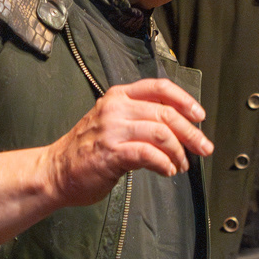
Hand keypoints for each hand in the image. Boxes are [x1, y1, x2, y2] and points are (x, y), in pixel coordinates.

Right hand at [42, 78, 213, 205]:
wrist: (55, 171)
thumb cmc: (89, 149)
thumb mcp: (115, 122)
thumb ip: (143, 120)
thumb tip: (181, 130)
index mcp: (119, 95)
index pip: (160, 87)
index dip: (185, 100)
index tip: (199, 116)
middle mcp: (116, 107)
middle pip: (166, 112)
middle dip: (191, 132)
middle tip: (203, 147)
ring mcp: (112, 129)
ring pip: (161, 133)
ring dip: (178, 152)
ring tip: (181, 165)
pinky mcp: (110, 152)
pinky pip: (148, 154)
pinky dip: (164, 163)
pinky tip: (168, 170)